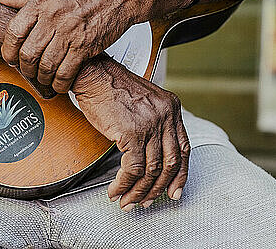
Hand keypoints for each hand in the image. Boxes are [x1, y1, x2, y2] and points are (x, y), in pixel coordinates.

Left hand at [0, 0, 154, 92]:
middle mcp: (53, 16)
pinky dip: (60, 83)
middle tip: (26, 71)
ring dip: (42, 78)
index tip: (10, 57)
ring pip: (46, 66)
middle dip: (24, 68)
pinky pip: (66, 72)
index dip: (9, 50)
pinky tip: (59, 83)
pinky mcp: (85, 46)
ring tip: (43, 78)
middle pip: (28, 53)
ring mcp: (70, 32)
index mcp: (41, 0)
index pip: (14, 32)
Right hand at [72, 56, 190, 210]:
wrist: (92, 74)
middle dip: (158, 189)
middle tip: (146, 201)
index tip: (174, 191)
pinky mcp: (131, 133)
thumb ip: (154, 123)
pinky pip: (132, 169)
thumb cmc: (111, 87)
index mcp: (171, 108)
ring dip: (138, 191)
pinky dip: (124, 184)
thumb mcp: (144, 100)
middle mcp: (165, 115)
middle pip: (170, 164)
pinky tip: (116, 189)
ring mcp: (150, 124)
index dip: (180, 175)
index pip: (183, 149)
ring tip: (127, 200)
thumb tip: (152, 156)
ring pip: (151, 170)